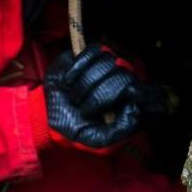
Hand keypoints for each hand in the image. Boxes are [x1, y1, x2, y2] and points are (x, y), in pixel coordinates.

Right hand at [44, 44, 164, 152]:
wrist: (48, 114)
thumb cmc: (75, 127)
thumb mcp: (97, 139)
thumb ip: (119, 131)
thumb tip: (135, 109)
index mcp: (126, 100)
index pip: (144, 89)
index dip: (139, 90)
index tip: (129, 94)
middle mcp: (118, 79)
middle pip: (122, 76)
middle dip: (99, 96)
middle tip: (84, 109)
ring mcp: (104, 64)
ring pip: (106, 62)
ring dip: (85, 83)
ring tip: (74, 96)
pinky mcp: (88, 54)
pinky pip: (90, 52)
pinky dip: (77, 68)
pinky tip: (69, 81)